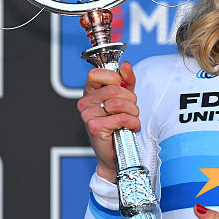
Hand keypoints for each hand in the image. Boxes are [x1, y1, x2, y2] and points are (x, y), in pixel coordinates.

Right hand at [76, 61, 139, 180]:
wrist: (115, 153)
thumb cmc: (118, 125)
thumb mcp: (125, 98)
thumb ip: (127, 81)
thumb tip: (126, 66)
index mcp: (90, 92)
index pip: (97, 73)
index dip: (114, 78)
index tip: (122, 88)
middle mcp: (85, 102)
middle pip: (114, 89)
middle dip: (131, 100)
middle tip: (132, 110)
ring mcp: (88, 115)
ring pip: (119, 103)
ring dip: (133, 112)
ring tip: (131, 119)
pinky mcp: (94, 127)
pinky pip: (120, 118)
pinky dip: (132, 123)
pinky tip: (130, 127)